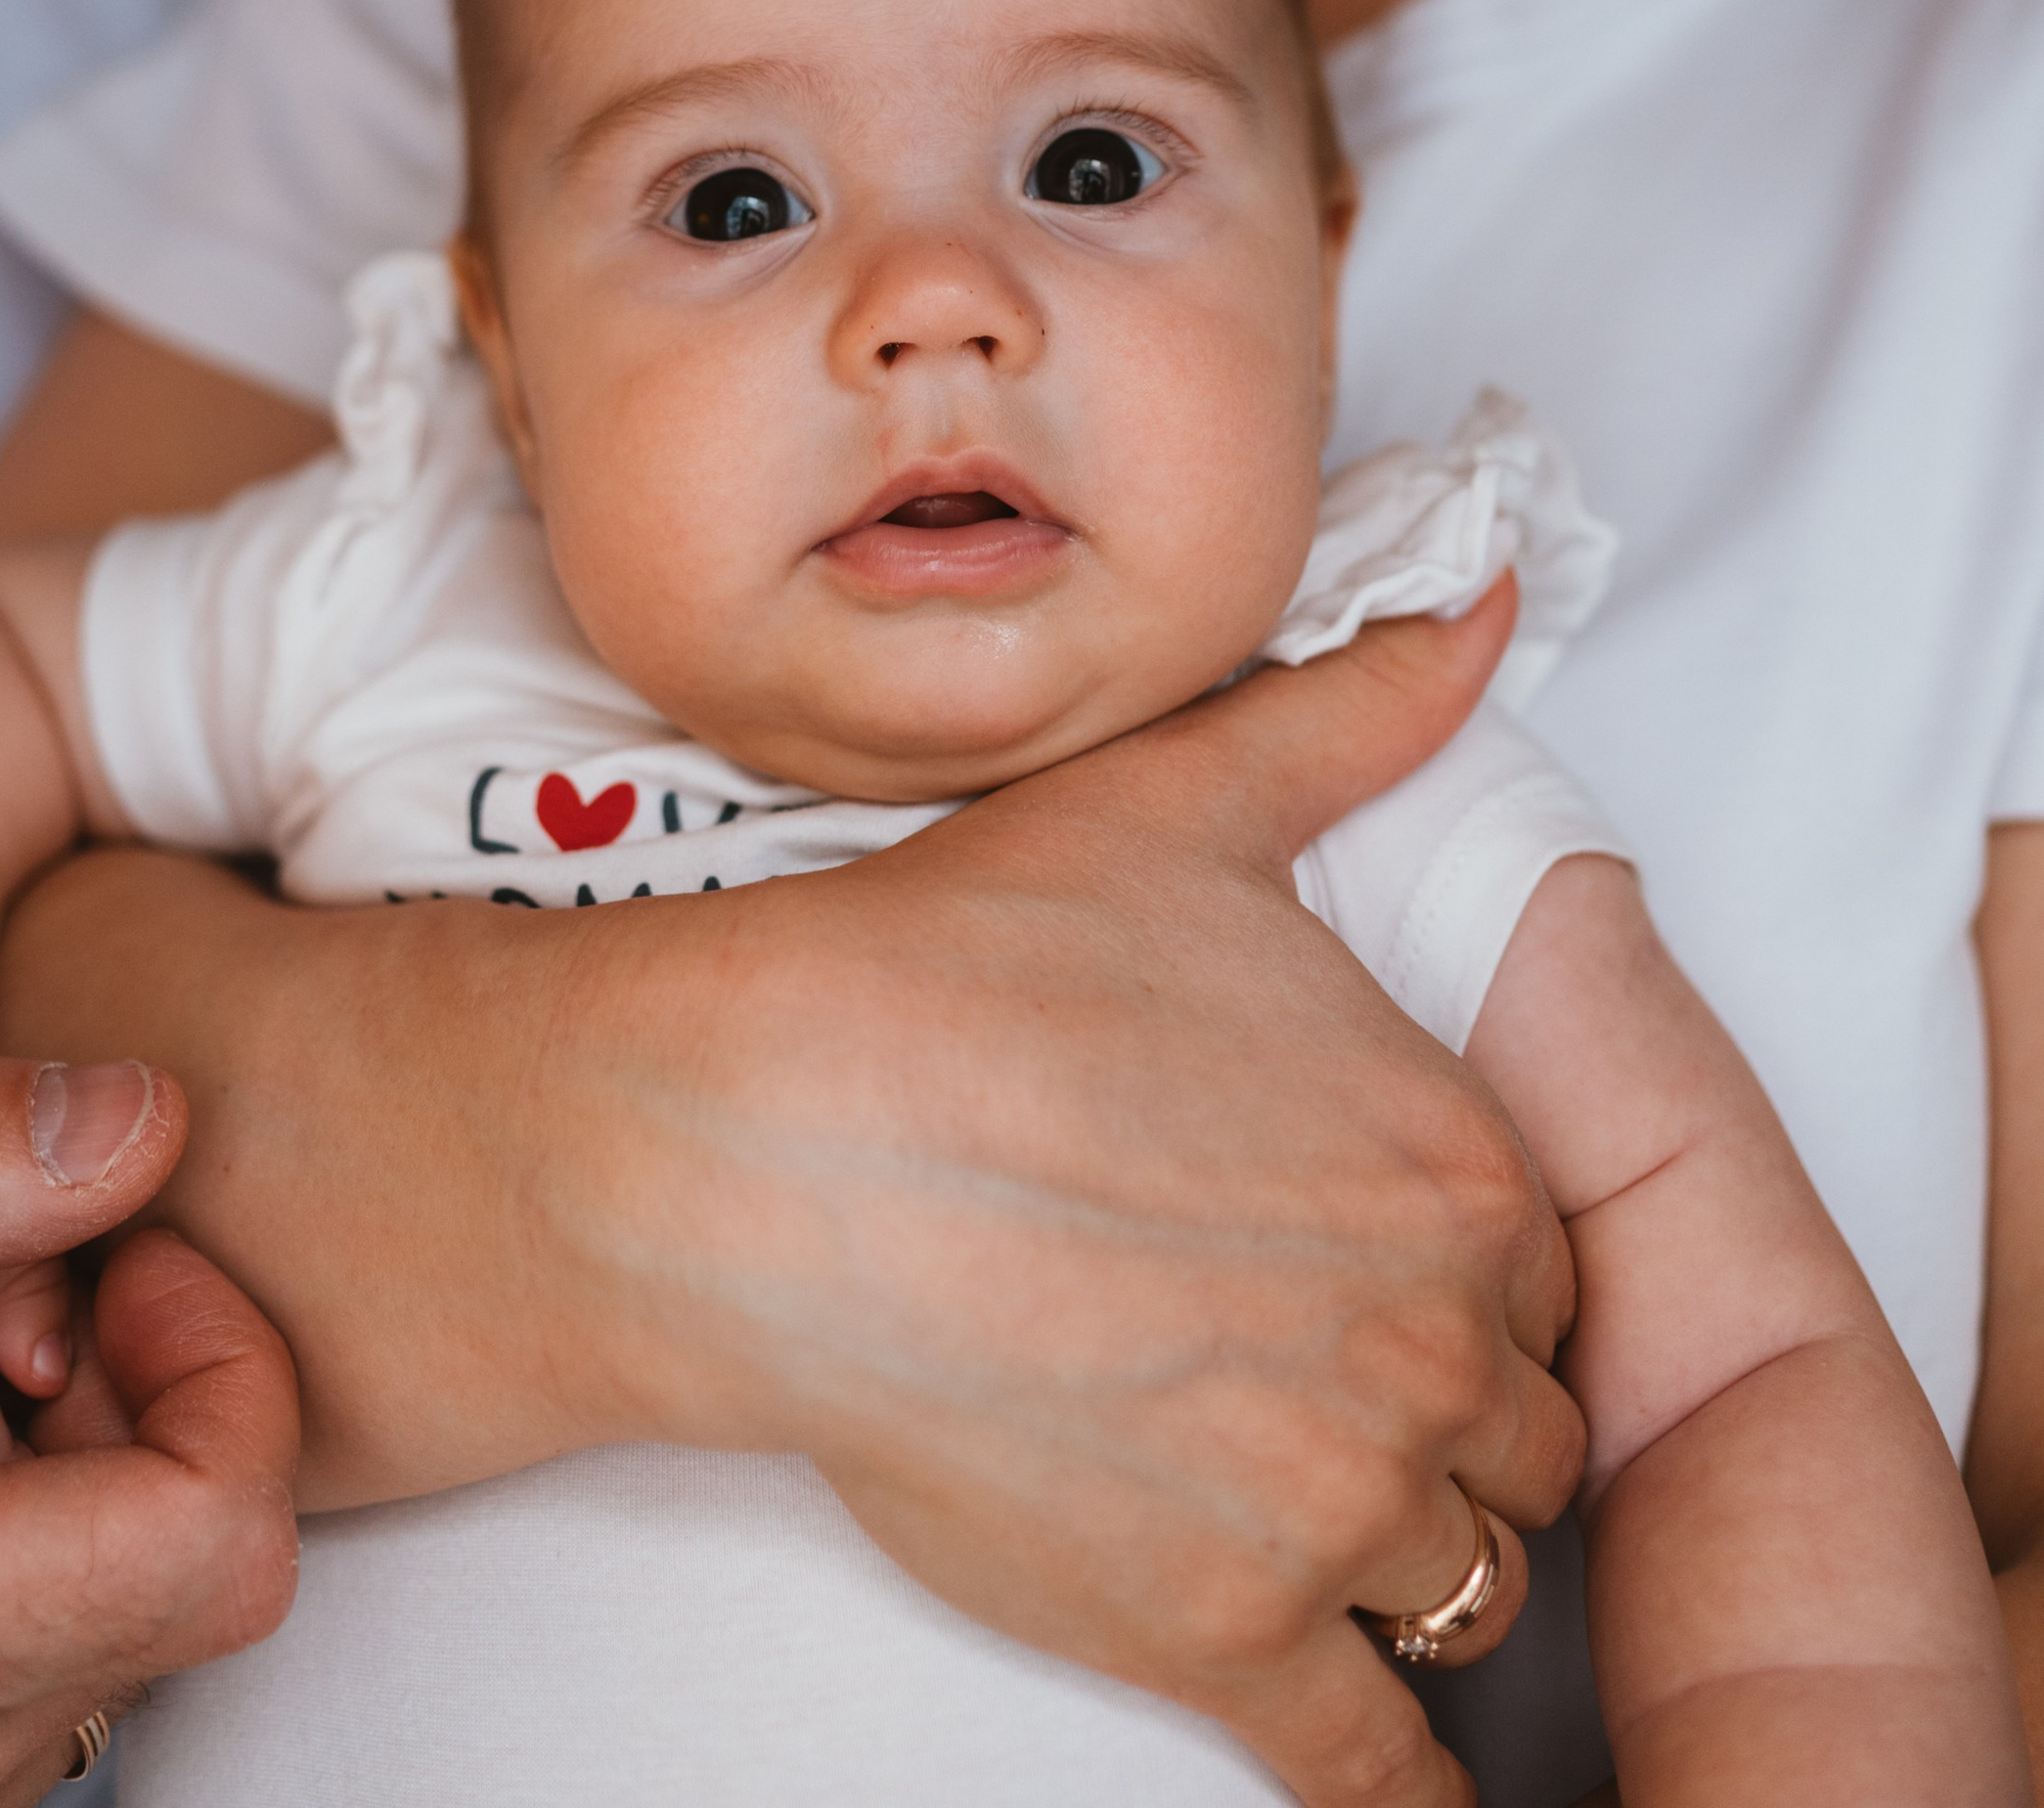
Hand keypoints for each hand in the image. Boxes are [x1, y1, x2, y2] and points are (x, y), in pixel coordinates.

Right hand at [0, 587, 1572, 1807]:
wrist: (762, 1140)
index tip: (1387, 1259)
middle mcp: (1427, 1338)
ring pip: (1467, 1582)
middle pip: (1523, 1427)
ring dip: (1414, 1560)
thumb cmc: (958, 962)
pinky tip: (1378, 1769)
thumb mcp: (1178, 807)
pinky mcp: (1216, 1634)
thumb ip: (1354, 720)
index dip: (1468, 1264)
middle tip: (1330, 1377)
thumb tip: (1479, 615)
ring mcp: (1329, 1501)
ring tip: (1317, 1518)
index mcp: (1450, 1153)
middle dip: (1450, 1408)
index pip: (1544, 1261)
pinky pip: (1369, 1764)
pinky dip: (1392, 1783)